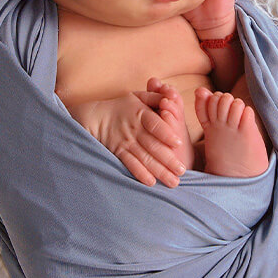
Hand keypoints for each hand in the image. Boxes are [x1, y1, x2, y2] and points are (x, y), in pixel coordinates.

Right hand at [69, 92, 185, 187]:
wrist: (95, 117)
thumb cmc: (123, 107)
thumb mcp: (138, 96)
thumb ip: (155, 96)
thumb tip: (171, 95)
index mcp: (141, 113)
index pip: (154, 124)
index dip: (165, 133)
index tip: (178, 143)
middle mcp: (134, 129)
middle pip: (153, 145)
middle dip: (168, 159)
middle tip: (182, 170)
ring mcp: (126, 142)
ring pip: (144, 158)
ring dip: (159, 171)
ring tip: (173, 182)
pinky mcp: (119, 153)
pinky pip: (130, 164)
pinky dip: (140, 173)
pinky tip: (151, 182)